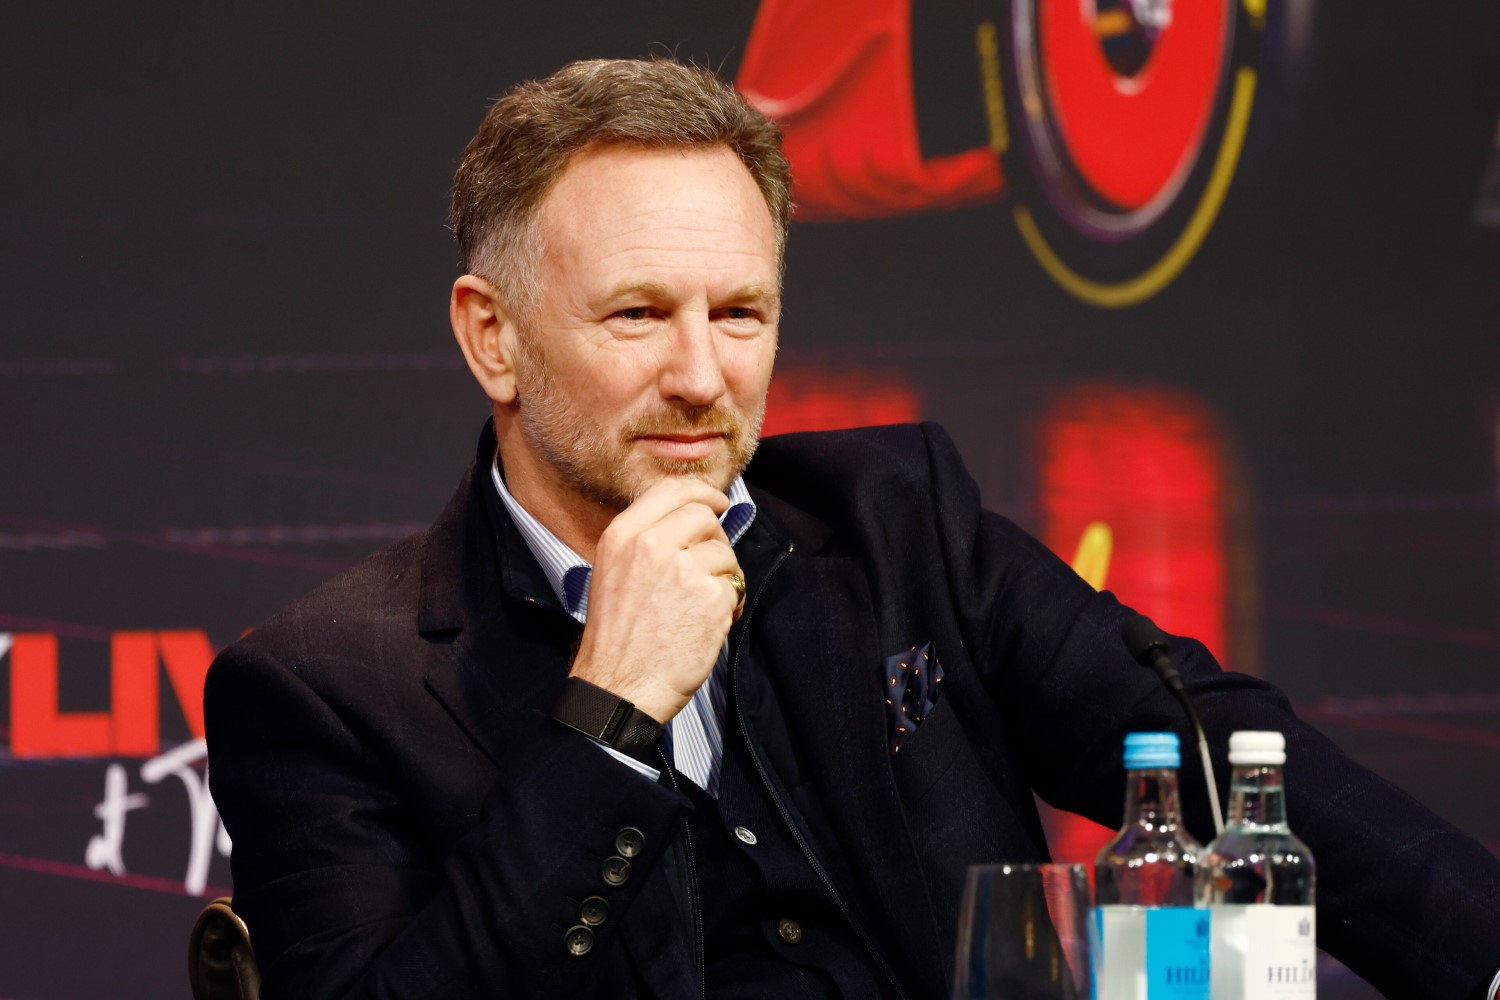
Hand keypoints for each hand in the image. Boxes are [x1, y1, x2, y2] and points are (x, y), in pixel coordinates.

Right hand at [569, 478, 745, 722]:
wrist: (618, 690)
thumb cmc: (618, 640)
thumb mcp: (614, 573)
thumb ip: (646, 541)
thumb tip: (695, 518)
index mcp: (623, 535)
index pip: (672, 489)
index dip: (702, 492)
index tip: (717, 503)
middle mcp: (651, 545)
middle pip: (704, 516)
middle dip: (714, 541)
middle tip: (708, 570)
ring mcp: (682, 569)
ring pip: (724, 553)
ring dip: (724, 577)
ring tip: (703, 606)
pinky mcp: (710, 597)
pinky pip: (735, 586)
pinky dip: (730, 605)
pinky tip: (710, 625)